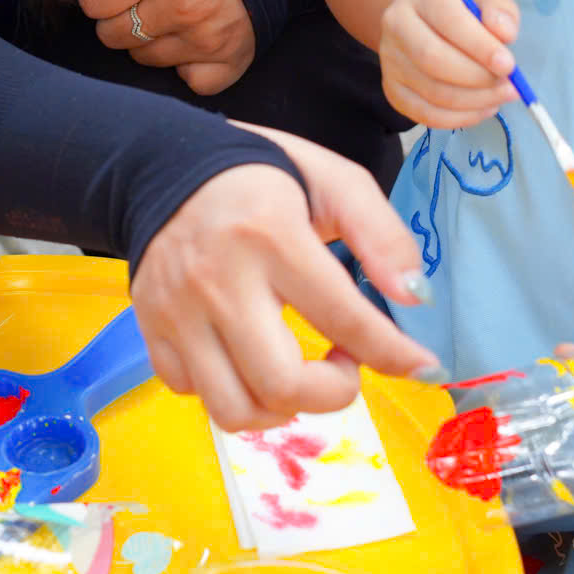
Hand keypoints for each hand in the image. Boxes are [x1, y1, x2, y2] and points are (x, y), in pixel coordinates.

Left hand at [79, 0, 254, 94]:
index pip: (92, 0)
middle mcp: (187, 4)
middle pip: (111, 35)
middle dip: (122, 12)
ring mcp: (209, 39)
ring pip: (142, 58)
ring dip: (151, 36)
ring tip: (177, 6)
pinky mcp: (230, 62)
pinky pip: (183, 80)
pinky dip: (186, 61)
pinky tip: (197, 32)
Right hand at [133, 124, 440, 430]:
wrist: (163, 163)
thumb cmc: (263, 174)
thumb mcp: (334, 181)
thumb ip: (381, 235)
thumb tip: (413, 298)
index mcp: (270, 235)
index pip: (343, 319)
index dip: (395, 354)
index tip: (422, 365)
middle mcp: (218, 280)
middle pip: (281, 385)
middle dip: (333, 392)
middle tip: (345, 360)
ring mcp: (177, 311)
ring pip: (234, 409)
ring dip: (283, 408)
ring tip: (301, 373)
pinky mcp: (151, 328)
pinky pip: (193, 394)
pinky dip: (232, 393)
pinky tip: (252, 360)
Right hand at [378, 0, 519, 127]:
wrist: (423, 22)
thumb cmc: (461, 11)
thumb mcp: (485, 0)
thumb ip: (500, 11)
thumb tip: (504, 34)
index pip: (449, 21)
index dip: (480, 47)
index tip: (508, 65)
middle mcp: (396, 23)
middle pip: (434, 60)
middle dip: (478, 79)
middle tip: (509, 86)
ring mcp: (390, 59)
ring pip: (432, 91)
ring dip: (474, 102)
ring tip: (500, 97)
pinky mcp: (392, 89)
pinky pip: (425, 114)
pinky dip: (459, 118)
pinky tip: (482, 109)